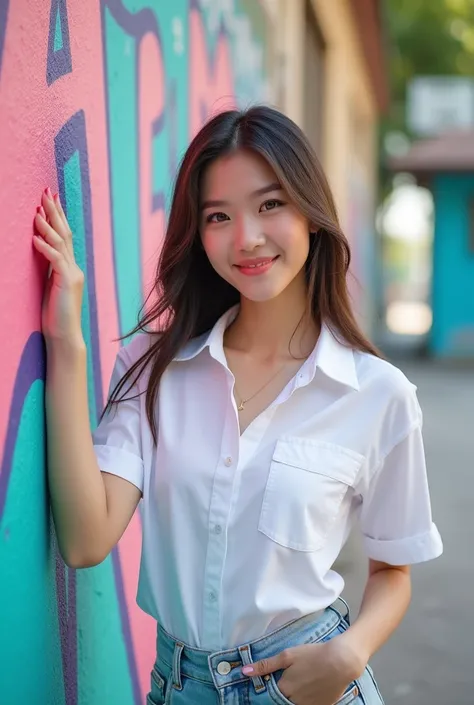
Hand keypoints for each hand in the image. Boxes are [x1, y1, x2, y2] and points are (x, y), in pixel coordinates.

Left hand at [33, 188, 84, 348]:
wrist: (65, 336)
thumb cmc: (55, 317)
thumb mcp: (50, 288)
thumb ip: (49, 270)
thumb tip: (39, 253)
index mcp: (70, 268)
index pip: (64, 237)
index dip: (57, 217)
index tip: (50, 199)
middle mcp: (74, 268)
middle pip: (65, 233)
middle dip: (55, 212)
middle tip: (46, 192)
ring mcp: (73, 274)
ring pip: (61, 243)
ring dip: (48, 225)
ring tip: (37, 209)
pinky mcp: (67, 282)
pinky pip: (56, 260)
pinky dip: (45, 247)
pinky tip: (34, 238)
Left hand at [242, 637, 362, 704]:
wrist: (341, 662)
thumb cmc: (313, 655)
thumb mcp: (288, 656)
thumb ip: (266, 665)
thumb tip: (243, 672)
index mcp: (284, 689)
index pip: (269, 694)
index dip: (270, 687)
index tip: (273, 680)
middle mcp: (293, 702)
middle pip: (282, 699)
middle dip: (282, 692)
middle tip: (292, 679)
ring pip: (295, 703)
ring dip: (294, 696)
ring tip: (303, 681)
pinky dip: (307, 699)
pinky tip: (312, 687)